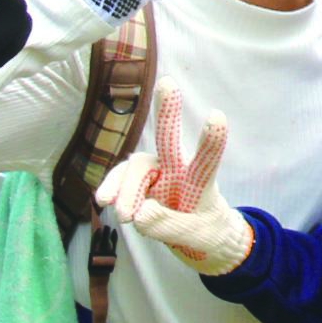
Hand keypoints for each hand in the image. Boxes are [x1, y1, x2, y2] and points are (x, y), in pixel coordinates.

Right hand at [103, 83, 249, 273]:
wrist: (196, 239)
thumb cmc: (204, 232)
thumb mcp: (195, 237)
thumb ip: (168, 226)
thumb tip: (138, 214)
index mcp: (198, 182)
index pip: (206, 160)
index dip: (212, 141)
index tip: (218, 116)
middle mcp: (175, 169)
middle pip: (169, 139)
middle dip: (168, 111)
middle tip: (168, 83)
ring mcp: (154, 174)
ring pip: (135, 168)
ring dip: (126, 190)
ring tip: (124, 217)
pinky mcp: (138, 184)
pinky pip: (119, 180)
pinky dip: (111, 188)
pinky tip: (103, 202)